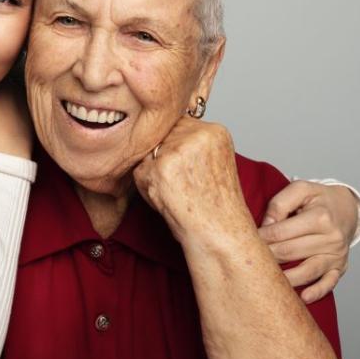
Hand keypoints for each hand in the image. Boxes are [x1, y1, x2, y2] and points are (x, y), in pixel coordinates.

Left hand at [133, 118, 250, 245]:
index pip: (177, 124)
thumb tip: (158, 131)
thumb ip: (190, 142)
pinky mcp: (161, 167)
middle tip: (182, 184)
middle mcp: (199, 134)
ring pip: (148, 153)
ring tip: (176, 191)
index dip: (174, 148)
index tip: (184, 170)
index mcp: (215, 131)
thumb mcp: (212, 161)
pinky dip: (147, 188)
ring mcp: (179, 149)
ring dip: (153, 173)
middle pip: (161, 137)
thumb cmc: (213, 204)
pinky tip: (167, 199)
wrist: (219, 233)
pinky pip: (139, 171)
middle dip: (162, 159)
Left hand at [257, 181, 359, 303]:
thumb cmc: (318, 199)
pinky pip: (329, 283)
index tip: (245, 241)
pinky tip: (303, 297)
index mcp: (320, 217)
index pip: (281, 232)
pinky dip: (317, 292)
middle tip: (249, 260)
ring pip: (307, 271)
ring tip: (265, 281)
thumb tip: (265, 226)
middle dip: (267, 257)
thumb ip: (280, 204)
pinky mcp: (339, 267)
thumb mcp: (300, 190)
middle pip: (290, 252)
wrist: (346, 208)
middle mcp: (331, 238)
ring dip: (285, 278)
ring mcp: (336, 255)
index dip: (261, 237)